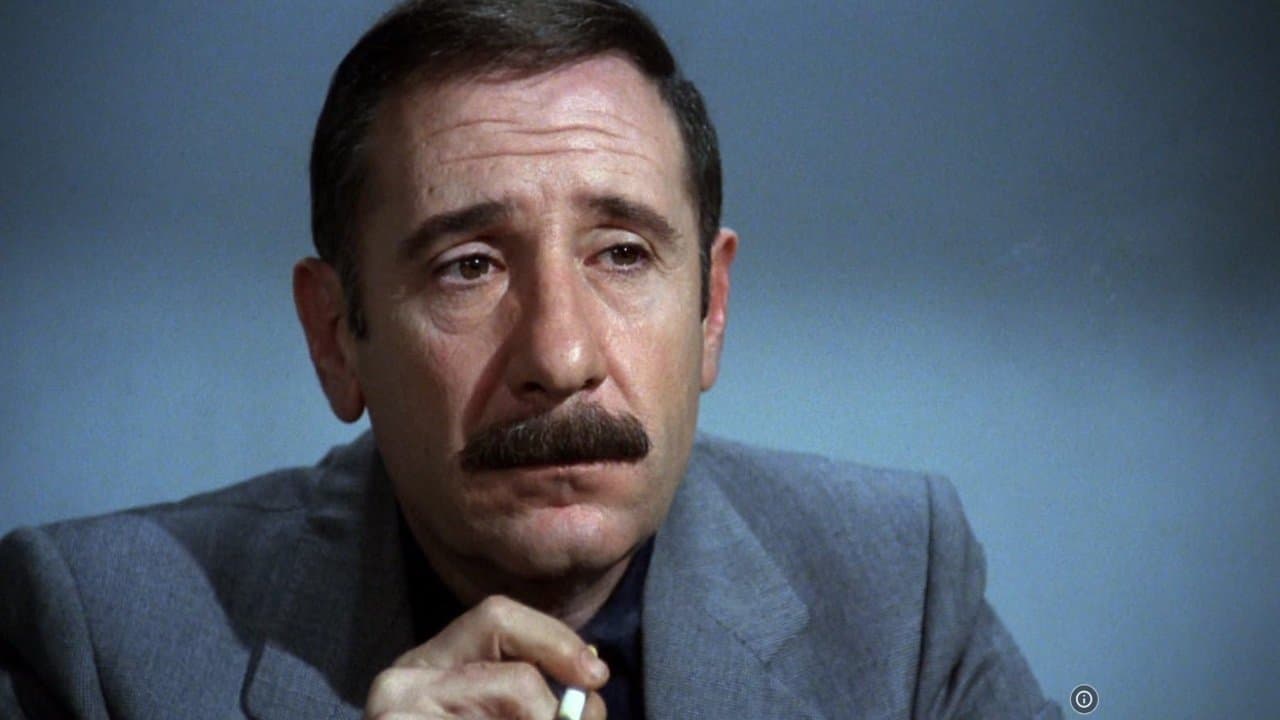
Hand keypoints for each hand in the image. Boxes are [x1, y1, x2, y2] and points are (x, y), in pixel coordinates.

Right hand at [364, 595, 609, 718]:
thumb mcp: (499, 713)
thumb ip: (531, 692)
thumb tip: (589, 673)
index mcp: (425, 667)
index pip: (496, 615)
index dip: (555, 638)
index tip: (595, 676)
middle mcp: (400, 681)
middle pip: (503, 641)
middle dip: (556, 679)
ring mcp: (393, 711)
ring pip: (517, 690)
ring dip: (549, 719)